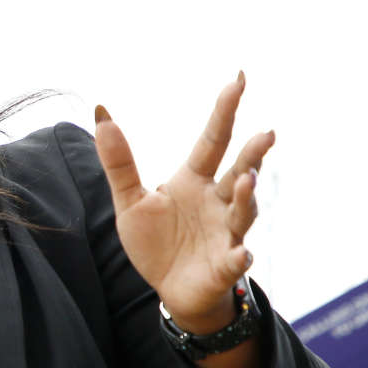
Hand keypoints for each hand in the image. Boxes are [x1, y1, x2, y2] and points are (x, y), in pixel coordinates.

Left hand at [94, 72, 274, 330]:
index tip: (238, 79)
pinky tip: (242, 254)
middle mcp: (217, 201)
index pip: (213, 140)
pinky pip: (236, 260)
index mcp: (194, 181)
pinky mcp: (224, 265)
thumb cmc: (156, 241)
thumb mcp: (130, 200)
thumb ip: (119, 162)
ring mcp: (225, 233)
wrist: (169, 288)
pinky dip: (240, 257)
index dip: (224, 111)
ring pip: (242, 212)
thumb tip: (101, 114)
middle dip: (253, 154)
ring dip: (247, 199)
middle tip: (266, 133)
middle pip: (239, 172)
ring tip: (248, 182)